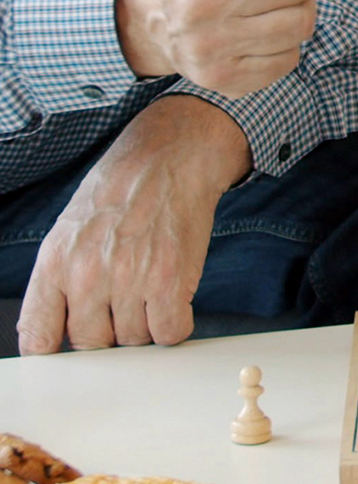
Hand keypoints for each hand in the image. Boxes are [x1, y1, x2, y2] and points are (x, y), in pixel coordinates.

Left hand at [16, 96, 249, 353]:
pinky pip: (169, 332)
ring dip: (145, 323)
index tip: (73, 343)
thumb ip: (58, 281)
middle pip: (92, 344)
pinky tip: (174, 299)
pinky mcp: (170, 280)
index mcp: (55, 263)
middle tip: (125, 301)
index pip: (38, 339)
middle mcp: (87, 276)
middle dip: (110, 330)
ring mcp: (129, 280)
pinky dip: (174, 323)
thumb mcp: (71, 227)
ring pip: (134, 340)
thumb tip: (53, 332)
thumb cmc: (125, 185)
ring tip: (152, 286)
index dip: (58, 349)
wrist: (173, 152)